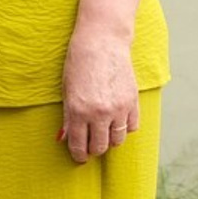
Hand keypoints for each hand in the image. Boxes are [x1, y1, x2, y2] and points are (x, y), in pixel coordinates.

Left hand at [58, 30, 137, 163]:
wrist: (102, 41)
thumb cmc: (78, 62)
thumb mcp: (67, 89)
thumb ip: (68, 117)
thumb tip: (64, 139)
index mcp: (79, 110)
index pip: (79, 145)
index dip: (78, 155)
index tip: (79, 157)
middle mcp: (100, 113)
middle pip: (100, 147)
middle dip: (93, 149)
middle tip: (90, 146)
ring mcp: (119, 108)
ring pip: (117, 140)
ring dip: (109, 140)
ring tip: (103, 132)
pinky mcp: (133, 102)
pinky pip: (132, 127)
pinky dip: (125, 128)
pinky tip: (116, 121)